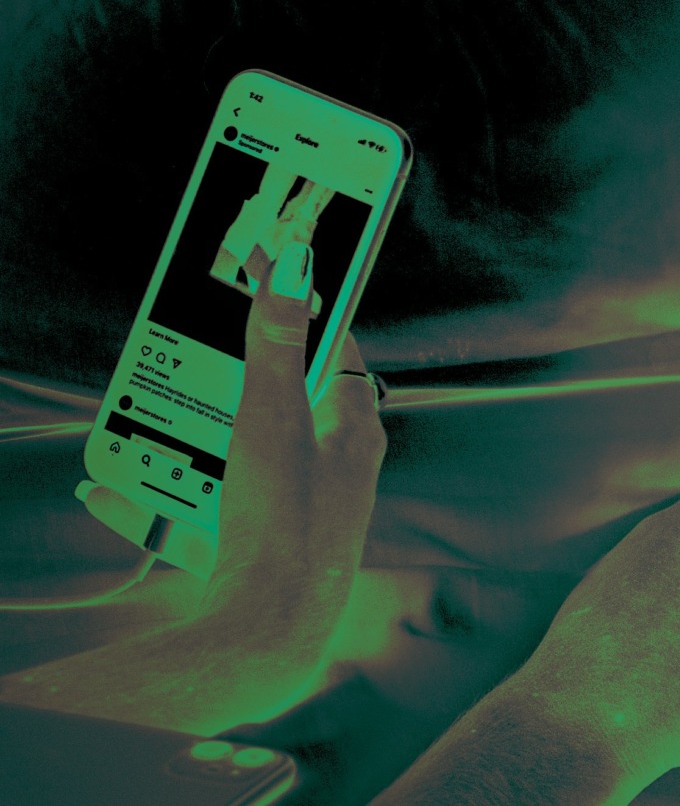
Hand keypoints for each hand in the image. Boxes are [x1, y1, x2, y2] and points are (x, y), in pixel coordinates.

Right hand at [13, 246, 384, 731]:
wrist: (263, 636)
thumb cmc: (285, 524)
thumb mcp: (274, 417)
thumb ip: (277, 342)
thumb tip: (293, 263)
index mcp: (352, 432)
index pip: (334, 351)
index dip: (300, 310)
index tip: (265, 278)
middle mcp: (330, 472)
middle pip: (277, 404)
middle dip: (228, 379)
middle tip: (190, 351)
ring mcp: (290, 513)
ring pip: (230, 458)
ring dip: (185, 438)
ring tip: (143, 417)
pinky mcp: (250, 551)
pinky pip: (194, 515)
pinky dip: (153, 498)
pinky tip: (108, 486)